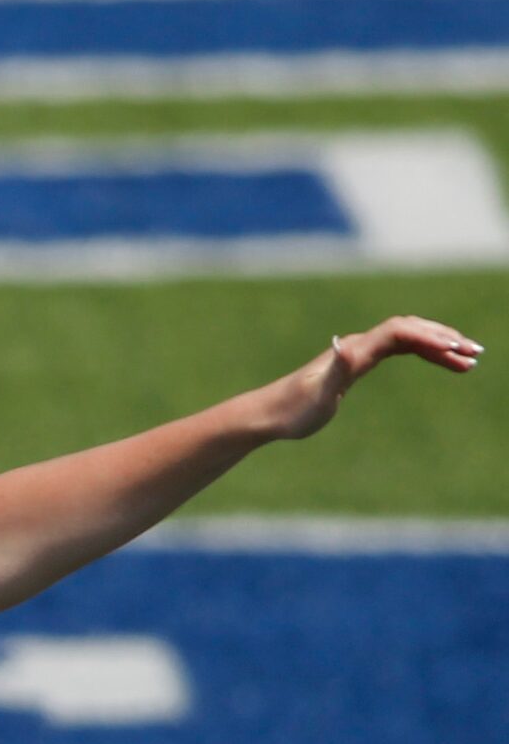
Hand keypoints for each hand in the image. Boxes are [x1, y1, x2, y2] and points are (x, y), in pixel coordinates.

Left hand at [274, 315, 481, 440]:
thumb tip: (347, 346)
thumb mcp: (317, 397)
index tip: (457, 352)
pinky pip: (399, 349)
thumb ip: (336, 372)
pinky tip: (441, 362)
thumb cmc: (293, 411)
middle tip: (475, 353)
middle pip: (409, 329)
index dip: (430, 338)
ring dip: (439, 344)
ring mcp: (358, 353)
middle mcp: (357, 346)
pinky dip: (423, 352)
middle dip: (443, 337)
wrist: (268, 414)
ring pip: (408, 338)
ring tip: (469, 359)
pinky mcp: (357, 363)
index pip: (400, 333)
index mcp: (354, 352)